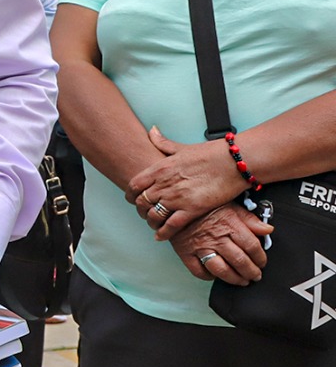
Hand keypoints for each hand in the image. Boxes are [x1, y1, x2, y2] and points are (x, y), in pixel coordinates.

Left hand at [130, 127, 246, 239]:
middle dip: (141, 209)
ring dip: (151, 222)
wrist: (235, 161)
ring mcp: (177, 197)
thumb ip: (163, 142)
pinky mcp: (192, 209)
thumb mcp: (182, 147)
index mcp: (160, 168)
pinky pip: (171, 225)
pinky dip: (164, 232)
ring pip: (153, 215)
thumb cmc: (211, 153)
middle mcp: (165, 183)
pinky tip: (162, 236)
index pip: (134, 185)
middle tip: (145, 213)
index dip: (131, 194)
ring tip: (154, 225)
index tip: (133, 199)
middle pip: (141, 202)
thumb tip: (152, 131)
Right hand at [169, 204, 272, 285]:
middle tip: (255, 276)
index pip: (252, 246)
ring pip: (222, 270)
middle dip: (251, 272)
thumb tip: (268, 229)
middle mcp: (216, 237)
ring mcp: (200, 246)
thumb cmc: (204, 205)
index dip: (261, 258)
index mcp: (229, 224)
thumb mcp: (230, 205)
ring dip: (234, 279)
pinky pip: (198, 271)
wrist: (175, 203)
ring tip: (241, 281)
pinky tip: (215, 275)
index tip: (262, 262)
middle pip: (240, 261)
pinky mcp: (185, 252)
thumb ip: (250, 219)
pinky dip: (209, 276)